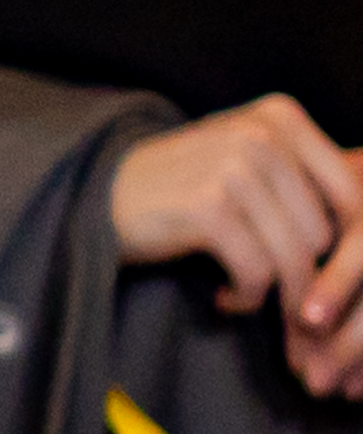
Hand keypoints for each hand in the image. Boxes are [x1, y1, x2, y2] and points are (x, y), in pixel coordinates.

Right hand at [110, 97, 362, 391]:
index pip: (354, 196)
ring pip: (295, 257)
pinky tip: (225, 298)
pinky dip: (246, 298)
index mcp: (281, 118)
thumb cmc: (183, 190)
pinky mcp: (207, 205)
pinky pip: (257, 271)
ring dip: (282, 298)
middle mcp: (261, 134)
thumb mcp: (251, 166)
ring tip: (257, 305)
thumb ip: (309, 184)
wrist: (97, 195)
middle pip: (326, 234)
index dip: (354, 255)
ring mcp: (233, 166)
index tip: (338, 293)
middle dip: (315, 284)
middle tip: (298, 316)